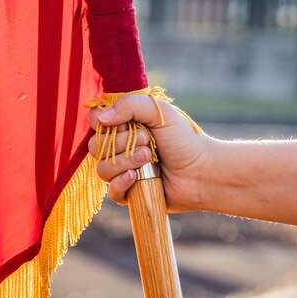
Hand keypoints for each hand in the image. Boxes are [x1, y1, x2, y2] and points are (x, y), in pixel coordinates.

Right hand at [87, 93, 214, 208]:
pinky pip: (111, 191)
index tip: (124, 123)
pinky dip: (121, 183)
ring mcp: (122, 170)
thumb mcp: (159, 111)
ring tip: (149, 158)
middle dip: (121, 144)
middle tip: (147, 141)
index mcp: (123, 125)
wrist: (201, 171)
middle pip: (96, 146)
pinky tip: (136, 177)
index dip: (102, 122)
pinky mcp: (128, 192)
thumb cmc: (183, 139)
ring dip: (125, 162)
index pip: (95, 120)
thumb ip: (129, 105)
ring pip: (102, 169)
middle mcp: (119, 147)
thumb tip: (100, 118)